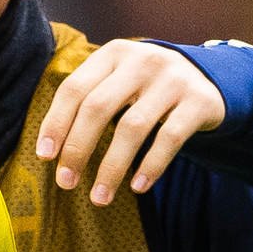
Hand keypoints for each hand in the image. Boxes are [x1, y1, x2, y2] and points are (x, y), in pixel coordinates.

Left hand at [35, 40, 224, 203]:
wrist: (207, 77)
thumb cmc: (146, 87)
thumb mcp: (118, 79)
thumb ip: (88, 100)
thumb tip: (48, 149)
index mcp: (113, 53)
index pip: (74, 88)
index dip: (56, 123)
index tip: (44, 157)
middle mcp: (142, 60)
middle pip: (98, 108)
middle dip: (77, 149)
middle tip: (65, 182)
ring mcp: (173, 79)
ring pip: (132, 127)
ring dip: (111, 167)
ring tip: (99, 197)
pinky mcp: (199, 101)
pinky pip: (170, 138)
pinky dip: (151, 165)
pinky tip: (137, 187)